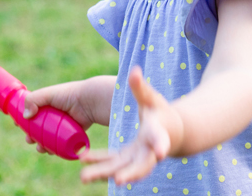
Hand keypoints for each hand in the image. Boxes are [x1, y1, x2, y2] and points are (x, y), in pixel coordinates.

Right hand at [20, 76, 112, 154]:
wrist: (89, 102)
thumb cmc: (68, 95)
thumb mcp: (47, 94)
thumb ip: (32, 100)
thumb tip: (25, 116)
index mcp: (46, 104)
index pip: (30, 112)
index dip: (23, 119)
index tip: (17, 125)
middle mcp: (53, 114)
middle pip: (38, 128)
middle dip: (31, 136)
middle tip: (29, 140)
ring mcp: (62, 124)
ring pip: (48, 138)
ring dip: (42, 145)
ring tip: (40, 148)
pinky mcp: (71, 133)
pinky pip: (60, 143)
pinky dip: (54, 149)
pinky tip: (51, 151)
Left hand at [79, 68, 182, 184]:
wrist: (170, 132)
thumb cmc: (161, 112)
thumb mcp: (152, 98)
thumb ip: (141, 87)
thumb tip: (134, 70)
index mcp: (158, 134)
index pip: (160, 140)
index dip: (161, 145)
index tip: (160, 154)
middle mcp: (149, 152)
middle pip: (140, 165)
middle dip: (128, 173)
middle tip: (116, 180)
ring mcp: (137, 159)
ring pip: (121, 169)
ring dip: (103, 173)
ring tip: (83, 177)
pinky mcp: (127, 161)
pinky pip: (111, 163)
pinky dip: (98, 162)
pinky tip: (82, 157)